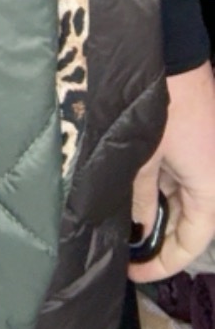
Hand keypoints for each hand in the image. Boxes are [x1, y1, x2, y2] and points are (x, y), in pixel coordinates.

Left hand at [129, 58, 214, 281]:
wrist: (173, 56)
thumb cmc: (163, 106)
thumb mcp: (143, 158)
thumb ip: (139, 197)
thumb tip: (136, 229)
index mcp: (209, 189)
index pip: (192, 242)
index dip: (164, 262)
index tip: (136, 272)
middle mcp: (212, 178)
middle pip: (189, 224)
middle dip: (159, 240)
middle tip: (125, 253)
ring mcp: (202, 160)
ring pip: (181, 201)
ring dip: (156, 214)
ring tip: (123, 227)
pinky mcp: (192, 143)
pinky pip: (177, 178)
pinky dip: (158, 190)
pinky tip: (132, 194)